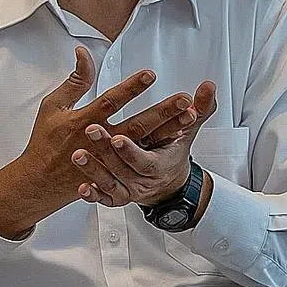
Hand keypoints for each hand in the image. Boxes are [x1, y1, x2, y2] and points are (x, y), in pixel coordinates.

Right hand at [0, 47, 184, 236]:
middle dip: (162, 112)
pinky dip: (159, 150)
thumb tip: (83, 53)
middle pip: (136, 125)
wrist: (40, 183)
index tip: (150, 75)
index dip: (131, 88)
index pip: (111, 101)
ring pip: (145, 143)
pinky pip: (142, 162)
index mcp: (83, 121)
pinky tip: (177, 140)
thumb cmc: (46, 141)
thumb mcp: (53, 107)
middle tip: (184, 100)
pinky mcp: (116, 173)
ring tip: (188, 116)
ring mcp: (110, 160)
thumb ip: (74, 81)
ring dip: (167, 130)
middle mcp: (99, 141)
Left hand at [72, 80, 216, 206]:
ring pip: (109, 183)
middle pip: (122, 168)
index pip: (144, 161)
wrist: (168, 184)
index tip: (118, 138)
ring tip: (78, 154)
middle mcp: (141, 180)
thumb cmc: (173, 152)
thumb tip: (208, 86)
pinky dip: (92, 195)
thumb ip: (199, 109)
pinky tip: (81, 187)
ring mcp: (127, 190)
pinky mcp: (115, 197)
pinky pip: (102, 199)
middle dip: (106, 151)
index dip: (131, 152)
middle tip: (91, 131)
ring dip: (93, 170)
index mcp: (158, 165)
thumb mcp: (188, 131)